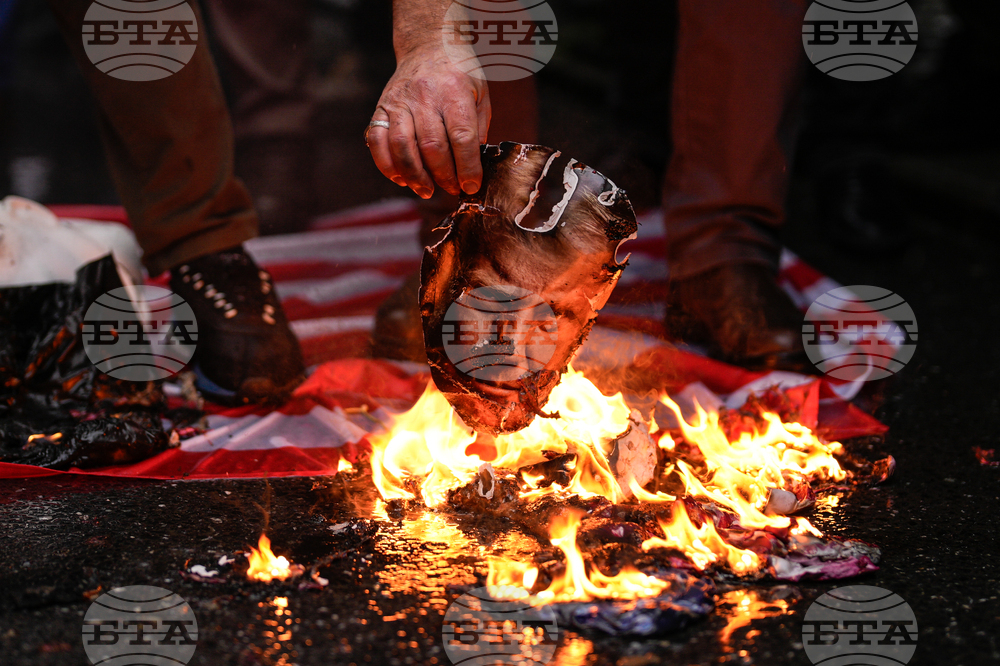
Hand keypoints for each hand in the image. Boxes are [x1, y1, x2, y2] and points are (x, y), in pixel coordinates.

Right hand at [367, 46, 490, 198]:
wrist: (428, 45)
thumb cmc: (459, 73)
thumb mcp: (480, 93)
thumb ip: (479, 127)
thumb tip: (473, 165)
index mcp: (454, 91)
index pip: (461, 136)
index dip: (467, 166)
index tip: (471, 185)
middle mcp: (424, 96)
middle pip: (432, 145)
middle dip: (443, 175)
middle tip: (452, 188)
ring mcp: (399, 102)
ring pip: (402, 146)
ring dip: (415, 175)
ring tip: (427, 190)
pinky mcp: (381, 108)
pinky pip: (377, 141)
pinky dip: (387, 165)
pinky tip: (401, 178)